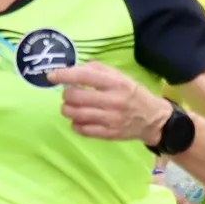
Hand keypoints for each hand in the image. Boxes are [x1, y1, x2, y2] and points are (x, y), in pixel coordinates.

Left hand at [48, 62, 169, 144]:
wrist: (153, 119)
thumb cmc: (133, 93)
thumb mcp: (120, 76)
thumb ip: (98, 69)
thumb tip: (75, 69)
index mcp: (115, 83)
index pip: (84, 76)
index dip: (64, 75)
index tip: (51, 76)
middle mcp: (112, 100)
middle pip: (75, 97)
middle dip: (66, 94)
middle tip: (69, 94)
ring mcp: (110, 119)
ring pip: (75, 114)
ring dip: (67, 109)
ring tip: (71, 107)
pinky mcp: (108, 134)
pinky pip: (82, 130)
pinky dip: (75, 124)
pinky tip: (79, 120)